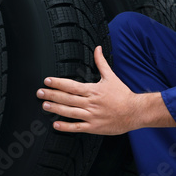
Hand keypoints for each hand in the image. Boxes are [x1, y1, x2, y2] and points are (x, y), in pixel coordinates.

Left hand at [37, 47, 175, 134]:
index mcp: (93, 90)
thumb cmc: (123, 94)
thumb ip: (101, 63)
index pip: (71, 85)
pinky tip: (56, 125)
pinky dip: (66, 127)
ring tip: (44, 105)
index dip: (58, 83)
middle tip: (39, 93)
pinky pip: (77, 127)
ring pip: (69, 112)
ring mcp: (92, 115)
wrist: (135, 111)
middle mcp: (91, 103)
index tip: (47, 81)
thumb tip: (97, 48)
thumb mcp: (111, 77)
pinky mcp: (94, 127)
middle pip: (67, 98)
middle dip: (51, 95)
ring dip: (55, 109)